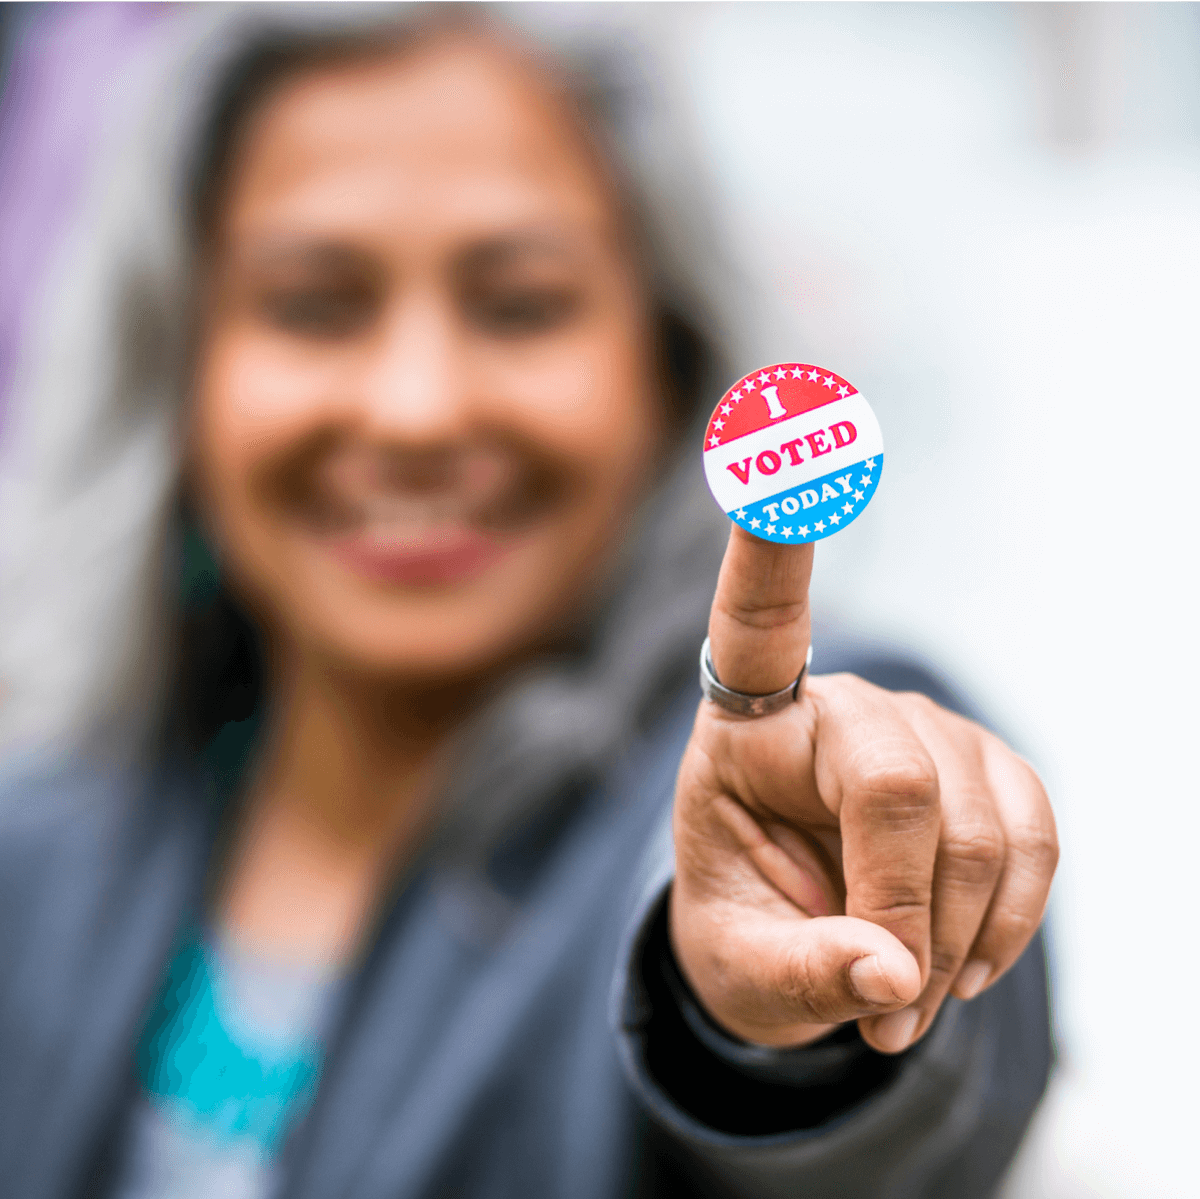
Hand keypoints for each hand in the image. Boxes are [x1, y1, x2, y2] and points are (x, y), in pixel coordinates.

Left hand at [669, 526, 1057, 1053]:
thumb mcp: (738, 969)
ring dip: (957, 941)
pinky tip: (965, 963)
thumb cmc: (745, 930)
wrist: (793, 944)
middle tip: (883, 1010)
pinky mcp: (986, 767)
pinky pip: (1034, 836)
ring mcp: (921, 728)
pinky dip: (1012, 920)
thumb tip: (893, 979)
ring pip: (975, 826)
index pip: (757, 619)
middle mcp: (836, 706)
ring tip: (906, 1000)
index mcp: (746, 726)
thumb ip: (800, 972)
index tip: (776, 438)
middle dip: (902, 913)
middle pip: (897, 784)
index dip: (773, 536)